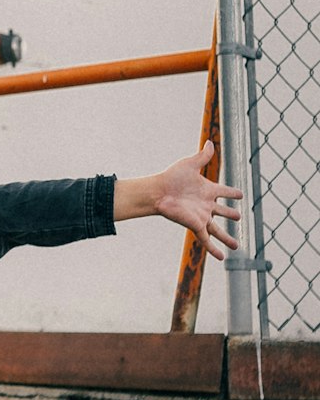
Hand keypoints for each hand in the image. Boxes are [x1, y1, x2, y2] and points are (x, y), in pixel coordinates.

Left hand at [115, 144, 242, 261]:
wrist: (158, 191)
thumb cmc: (172, 177)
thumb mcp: (190, 165)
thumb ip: (203, 156)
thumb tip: (210, 142)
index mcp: (207, 190)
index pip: (224, 191)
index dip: (232, 193)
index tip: (240, 194)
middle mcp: (206, 205)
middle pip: (223, 211)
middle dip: (231, 214)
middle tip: (239, 217)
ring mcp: (202, 216)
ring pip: (218, 230)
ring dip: (227, 238)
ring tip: (236, 246)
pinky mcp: (196, 225)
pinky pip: (207, 240)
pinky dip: (214, 249)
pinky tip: (221, 258)